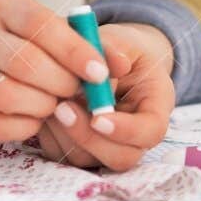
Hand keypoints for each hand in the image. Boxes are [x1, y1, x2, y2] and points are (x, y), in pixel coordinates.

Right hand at [0, 0, 131, 142]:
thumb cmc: (29, 46)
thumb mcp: (55, 32)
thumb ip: (92, 45)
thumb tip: (123, 63)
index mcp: (4, 5)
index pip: (40, 23)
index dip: (74, 50)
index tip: (101, 73)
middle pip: (24, 62)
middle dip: (60, 83)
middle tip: (78, 92)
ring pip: (7, 95)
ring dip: (42, 106)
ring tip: (55, 105)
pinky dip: (23, 127)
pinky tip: (35, 120)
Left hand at [36, 22, 174, 171]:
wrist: (110, 60)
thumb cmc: (121, 50)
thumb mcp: (123, 41)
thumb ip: (114, 50)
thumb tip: (111, 66)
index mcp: (156, 108)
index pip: (150, 132)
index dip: (125, 131)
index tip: (98, 117)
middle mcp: (135, 137)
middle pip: (121, 157)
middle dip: (89, 137)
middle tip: (63, 108)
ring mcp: (107, 148)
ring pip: (87, 160)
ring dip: (64, 133)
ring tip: (52, 101)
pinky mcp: (79, 150)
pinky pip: (61, 153)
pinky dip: (49, 134)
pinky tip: (44, 108)